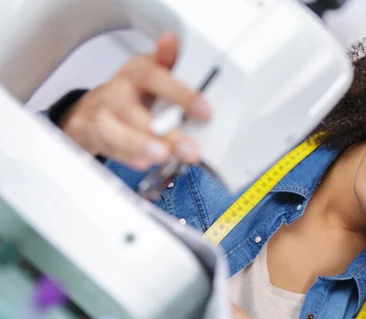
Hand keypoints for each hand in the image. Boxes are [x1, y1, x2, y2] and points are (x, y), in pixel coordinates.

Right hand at [59, 33, 210, 170]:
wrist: (92, 110)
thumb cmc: (130, 91)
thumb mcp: (151, 71)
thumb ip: (167, 61)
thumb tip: (172, 40)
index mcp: (135, 72)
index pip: (155, 77)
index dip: (180, 94)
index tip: (205, 111)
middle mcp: (116, 93)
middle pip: (133, 111)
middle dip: (163, 132)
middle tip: (189, 148)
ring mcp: (103, 116)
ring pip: (115, 132)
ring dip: (141, 145)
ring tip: (164, 155)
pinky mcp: (96, 137)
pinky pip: (111, 150)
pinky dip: (129, 158)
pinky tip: (146, 163)